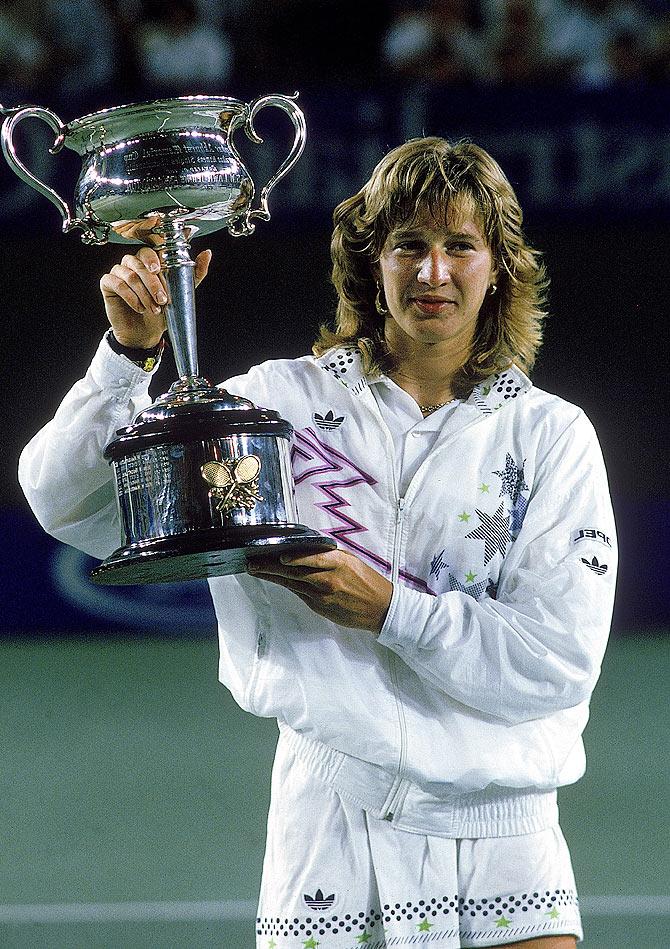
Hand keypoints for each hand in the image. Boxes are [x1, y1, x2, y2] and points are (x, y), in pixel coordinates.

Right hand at [100, 226, 211, 347]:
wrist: (145, 333)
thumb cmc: (161, 311)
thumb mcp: (182, 293)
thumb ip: (194, 274)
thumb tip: (207, 253)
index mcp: (149, 262)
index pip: (149, 251)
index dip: (153, 258)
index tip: (159, 269)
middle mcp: (132, 263)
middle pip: (138, 262)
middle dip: (152, 281)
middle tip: (162, 299)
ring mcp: (119, 272)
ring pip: (128, 274)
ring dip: (143, 293)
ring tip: (153, 308)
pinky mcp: (108, 284)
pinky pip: (115, 282)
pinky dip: (129, 296)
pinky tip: (139, 308)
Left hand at [246, 549, 392, 633]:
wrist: (380, 608)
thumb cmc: (367, 581)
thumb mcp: (351, 561)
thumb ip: (329, 555)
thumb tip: (306, 548)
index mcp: (339, 563)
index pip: (312, 558)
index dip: (295, 557)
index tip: (277, 554)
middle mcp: (329, 579)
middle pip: (296, 572)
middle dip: (271, 567)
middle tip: (253, 563)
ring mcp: (323, 596)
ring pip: (293, 584)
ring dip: (272, 577)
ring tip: (256, 570)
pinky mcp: (320, 607)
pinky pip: (300, 594)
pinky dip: (287, 586)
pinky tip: (275, 580)